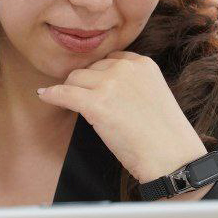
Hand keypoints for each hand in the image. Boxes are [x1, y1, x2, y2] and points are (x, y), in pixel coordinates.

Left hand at [36, 50, 209, 187]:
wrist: (172, 158)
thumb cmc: (165, 136)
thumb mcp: (154, 95)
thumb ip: (133, 84)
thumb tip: (102, 87)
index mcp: (143, 63)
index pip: (110, 59)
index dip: (100, 74)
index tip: (95, 87)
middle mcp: (125, 68)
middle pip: (90, 68)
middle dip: (86, 84)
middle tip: (86, 102)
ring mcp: (110, 85)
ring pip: (75, 79)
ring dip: (72, 91)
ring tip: (74, 106)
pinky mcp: (96, 104)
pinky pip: (64, 94)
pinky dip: (52, 95)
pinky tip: (45, 96)